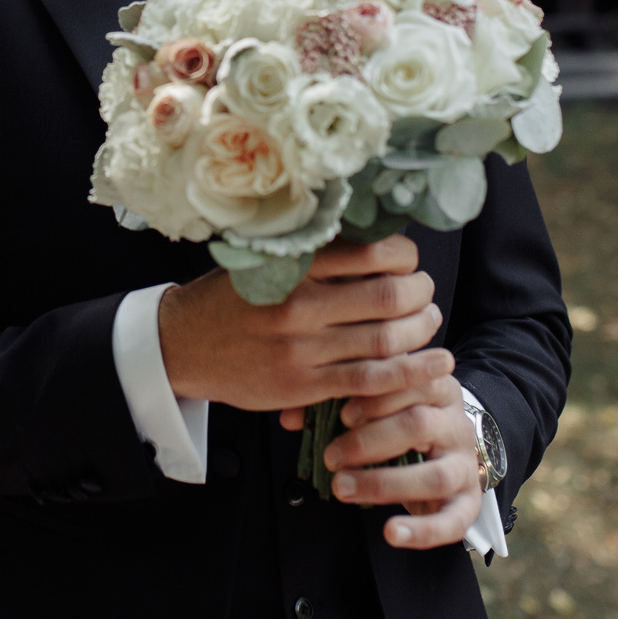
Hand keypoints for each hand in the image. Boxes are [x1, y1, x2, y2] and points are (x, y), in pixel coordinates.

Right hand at [156, 235, 444, 414]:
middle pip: (390, 297)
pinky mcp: (304, 385)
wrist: (181, 345)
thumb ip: (309, 251)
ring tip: (427, 321)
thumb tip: (371, 233)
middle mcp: (300, 304)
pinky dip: (410, 373)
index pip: (372, 252)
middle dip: (421, 293)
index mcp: (293, 265)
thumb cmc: (229, 297)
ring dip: (421, 330)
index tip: (408, 260)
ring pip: (387, 340)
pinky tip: (436, 366)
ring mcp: (303, 349)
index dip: (405, 256)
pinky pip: (370, 381)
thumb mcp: (261, 259)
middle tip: (424, 291)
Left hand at [312, 375, 486, 549]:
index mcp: (436, 386)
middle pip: (420, 426)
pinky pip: (452, 520)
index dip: (376, 399)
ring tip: (344, 489)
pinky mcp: (469, 502)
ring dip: (384, 483)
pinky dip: (422, 531)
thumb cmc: (401, 419)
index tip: (342, 415)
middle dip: (370, 443)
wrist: (448, 448)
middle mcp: (456, 423)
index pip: (411, 382)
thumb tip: (289, 416)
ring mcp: (465, 464)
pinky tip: (390, 533)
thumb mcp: (374, 403)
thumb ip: (334, 403)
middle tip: (331, 457)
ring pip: (436, 475)